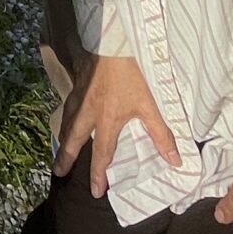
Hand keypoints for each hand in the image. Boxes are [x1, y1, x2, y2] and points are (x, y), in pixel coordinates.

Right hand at [56, 53, 179, 198]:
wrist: (110, 42)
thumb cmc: (131, 74)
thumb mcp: (150, 104)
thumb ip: (161, 134)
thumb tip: (175, 161)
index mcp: (108, 121)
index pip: (102, 154)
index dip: (99, 174)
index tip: (96, 191)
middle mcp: (89, 113)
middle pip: (74, 141)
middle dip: (66, 159)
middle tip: (58, 172)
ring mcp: (80, 97)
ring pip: (67, 122)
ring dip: (63, 138)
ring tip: (59, 148)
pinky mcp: (77, 82)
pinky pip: (67, 105)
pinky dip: (64, 115)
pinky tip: (66, 114)